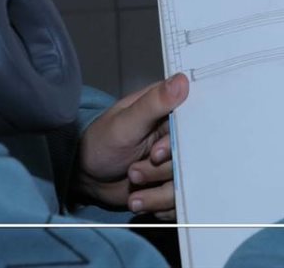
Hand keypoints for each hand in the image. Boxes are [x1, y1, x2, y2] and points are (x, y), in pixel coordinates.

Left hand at [70, 73, 188, 219]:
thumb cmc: (101, 142)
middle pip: (192, 157)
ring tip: (131, 184)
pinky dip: (158, 204)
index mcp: (170, 111)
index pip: (196, 122)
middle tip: (134, 172)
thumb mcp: (125, 123)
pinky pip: (178, 201)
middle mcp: (177, 136)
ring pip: (185, 182)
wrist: (87, 177)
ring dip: (157, 190)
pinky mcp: (171, 184)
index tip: (156, 153)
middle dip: (162, 170)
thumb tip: (182, 80)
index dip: (181, 141)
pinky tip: (139, 199)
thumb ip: (153, 103)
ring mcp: (175, 162)